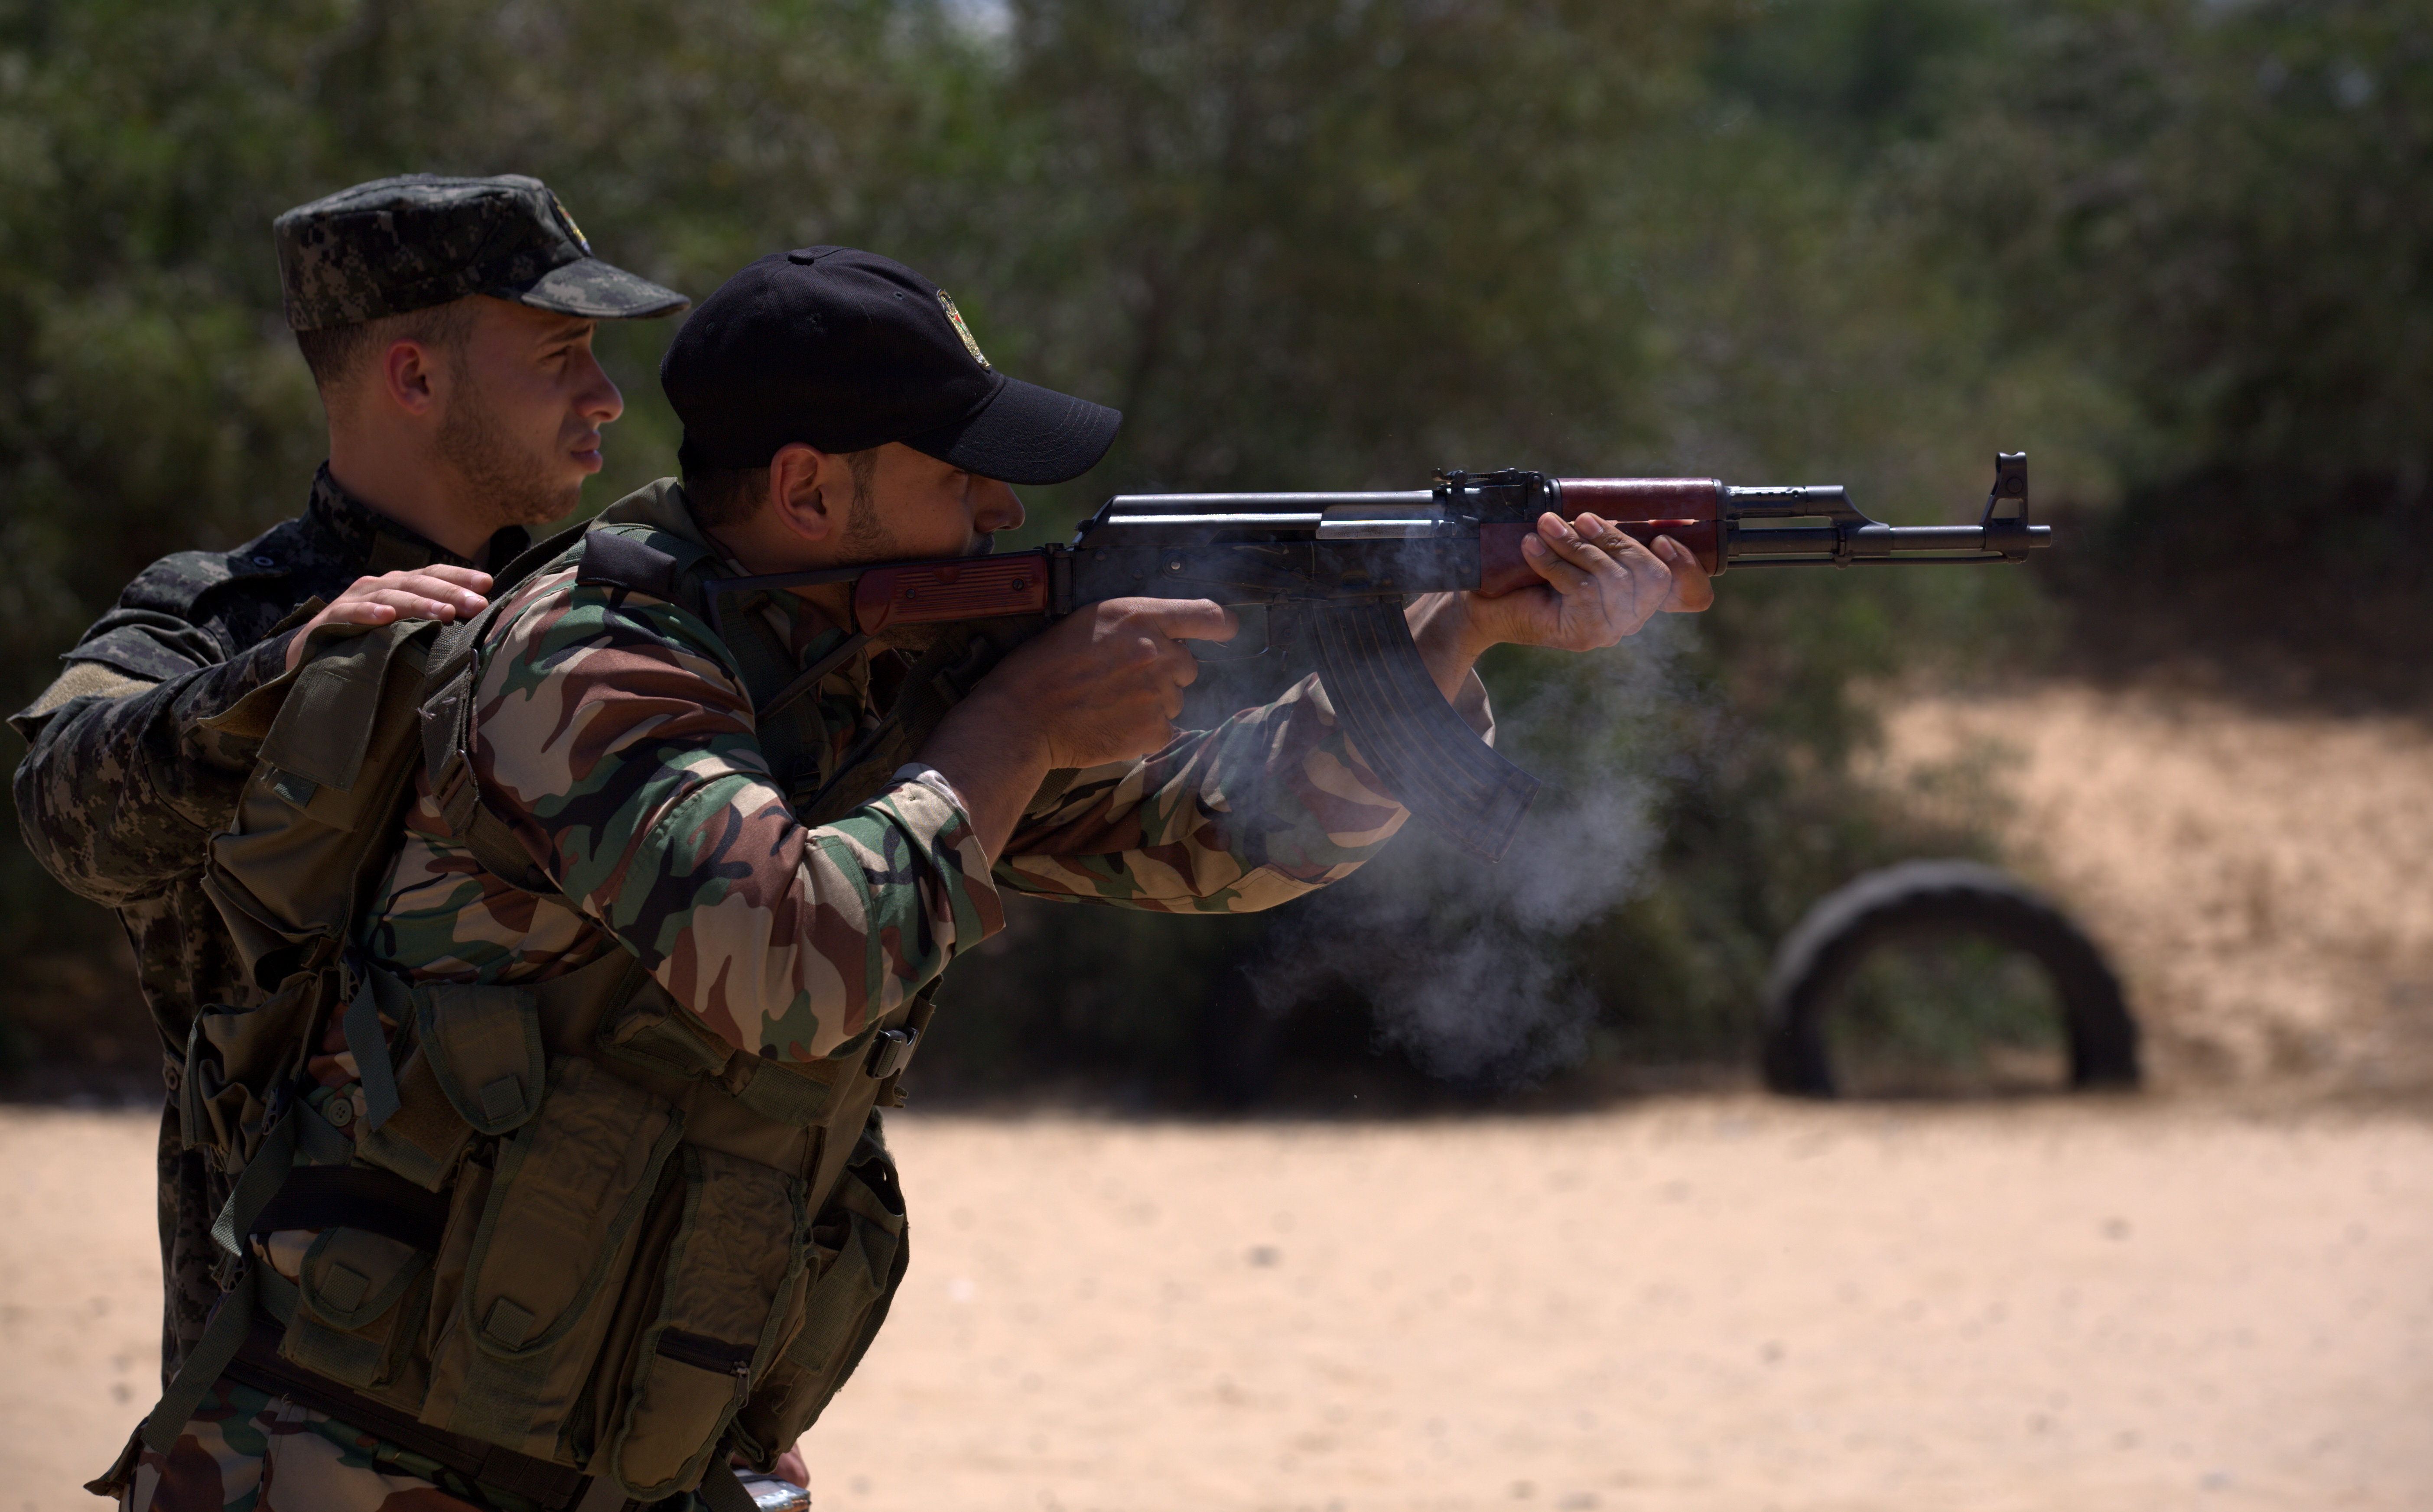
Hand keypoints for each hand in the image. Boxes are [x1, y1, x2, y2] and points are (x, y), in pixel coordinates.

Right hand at [286, 565, 492, 670]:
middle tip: (476, 604)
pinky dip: (368, 613)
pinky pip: (351, 613)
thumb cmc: (367, 641)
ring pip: (390, 595)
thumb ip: (433, 622)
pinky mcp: (330, 620)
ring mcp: (354, 600)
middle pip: (418, 583)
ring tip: (442, 613)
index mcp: (400, 586)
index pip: (434, 574)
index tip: (488, 583)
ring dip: (418, 603)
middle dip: (449, 592)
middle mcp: (379, 586)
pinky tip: (386, 617)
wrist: (310, 653)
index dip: (460, 576)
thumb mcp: (404, 629)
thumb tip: (479, 626)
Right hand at [961, 597, 1238, 769]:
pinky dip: (1143, 731)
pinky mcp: (1153, 731)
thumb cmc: (1045, 667)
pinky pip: (1164, 730)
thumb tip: (1169, 637)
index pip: (1205, 614)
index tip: (1225, 630)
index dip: (1221, 624)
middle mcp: (1155, 652)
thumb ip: (1135, 625)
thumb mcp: (1089, 622)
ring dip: (1153, 703)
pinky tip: (1111, 724)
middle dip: (1164, 673)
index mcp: (1138, 617)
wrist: (1021, 717)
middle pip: (1188, 666)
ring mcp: (1157, 694)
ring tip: (1109, 703)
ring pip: (1176, 700)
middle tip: (1122, 680)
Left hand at [1405, 512, 1712, 697]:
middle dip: (1619, 540)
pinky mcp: (1581, 634)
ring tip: (1547, 525)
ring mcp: (1607, 629)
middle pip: (1652, 576)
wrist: (1483, 607)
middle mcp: (1629, 618)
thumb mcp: (1571, 547)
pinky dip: (1555, 560)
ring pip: (1613, 579)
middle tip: (1585, 518)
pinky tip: (1532, 547)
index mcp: (1638, 596)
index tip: (1663, 536)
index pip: (1690, 594)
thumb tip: (1613, 501)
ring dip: (1579, 545)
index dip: (1689, 567)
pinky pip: (1580, 588)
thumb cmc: (1528, 572)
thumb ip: (1598, 532)